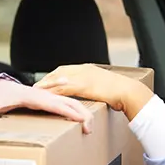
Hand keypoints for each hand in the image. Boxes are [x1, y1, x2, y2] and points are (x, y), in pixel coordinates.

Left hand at [0, 79, 93, 133]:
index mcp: (29, 96)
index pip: (52, 104)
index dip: (67, 111)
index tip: (80, 119)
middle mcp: (40, 94)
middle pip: (66, 100)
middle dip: (80, 112)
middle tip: (90, 128)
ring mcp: (44, 95)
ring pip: (67, 100)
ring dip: (80, 110)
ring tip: (89, 126)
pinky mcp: (44, 100)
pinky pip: (63, 103)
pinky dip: (74, 108)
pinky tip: (82, 113)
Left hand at [33, 64, 153, 119]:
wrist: (129, 92)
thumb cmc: (121, 92)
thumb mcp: (105, 86)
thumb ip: (95, 87)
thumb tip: (91, 93)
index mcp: (88, 68)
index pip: (65, 69)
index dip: (53, 75)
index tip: (44, 81)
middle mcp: (84, 69)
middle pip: (59, 72)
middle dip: (47, 79)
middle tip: (36, 86)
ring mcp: (83, 76)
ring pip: (59, 78)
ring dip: (46, 85)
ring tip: (36, 91)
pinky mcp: (84, 85)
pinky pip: (64, 87)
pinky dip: (54, 91)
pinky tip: (46, 96)